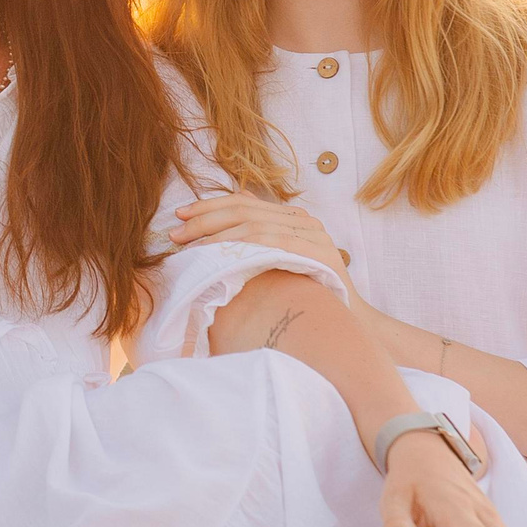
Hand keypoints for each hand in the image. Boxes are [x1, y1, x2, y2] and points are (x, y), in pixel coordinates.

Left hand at [170, 193, 356, 298]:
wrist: (350, 323)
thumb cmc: (308, 298)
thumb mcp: (277, 266)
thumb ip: (256, 244)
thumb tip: (222, 224)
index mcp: (293, 218)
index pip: (245, 202)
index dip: (210, 206)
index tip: (181, 216)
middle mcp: (304, 220)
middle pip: (245, 210)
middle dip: (205, 220)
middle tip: (176, 233)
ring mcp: (313, 234)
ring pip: (254, 225)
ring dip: (216, 235)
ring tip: (189, 248)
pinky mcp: (317, 252)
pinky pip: (270, 242)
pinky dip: (240, 247)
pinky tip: (217, 256)